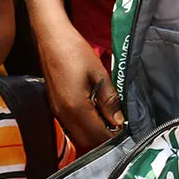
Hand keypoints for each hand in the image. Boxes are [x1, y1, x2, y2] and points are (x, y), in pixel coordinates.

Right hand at [39, 22, 123, 151]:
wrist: (52, 38)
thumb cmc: (76, 52)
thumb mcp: (99, 74)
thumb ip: (109, 100)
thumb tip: (118, 121)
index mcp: (76, 107)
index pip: (97, 134)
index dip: (113, 137)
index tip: (127, 131)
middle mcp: (63, 114)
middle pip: (86, 140)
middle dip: (103, 138)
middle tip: (119, 126)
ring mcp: (56, 110)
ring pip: (77, 134)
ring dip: (93, 132)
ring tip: (109, 119)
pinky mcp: (54, 105)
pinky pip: (70, 125)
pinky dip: (84, 125)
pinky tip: (96, 112)